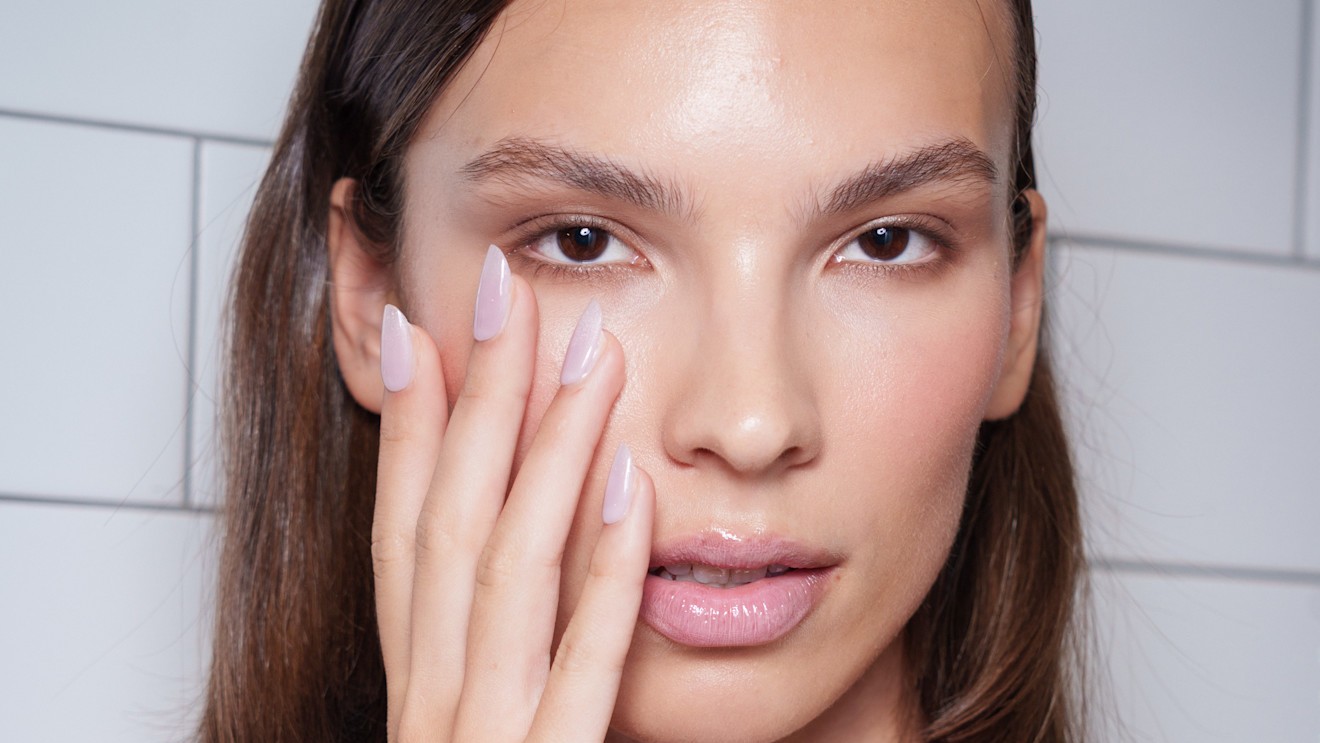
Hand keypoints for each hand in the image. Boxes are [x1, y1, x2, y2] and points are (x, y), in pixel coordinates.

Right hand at [371, 250, 653, 741]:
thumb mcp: (477, 728)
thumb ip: (495, 652)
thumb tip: (515, 541)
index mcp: (417, 684)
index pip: (398, 532)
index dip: (404, 425)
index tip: (415, 326)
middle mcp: (433, 702)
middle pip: (447, 522)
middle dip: (475, 397)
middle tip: (506, 289)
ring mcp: (483, 738)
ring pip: (507, 569)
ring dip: (550, 452)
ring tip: (594, 354)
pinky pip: (581, 666)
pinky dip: (603, 573)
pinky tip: (637, 489)